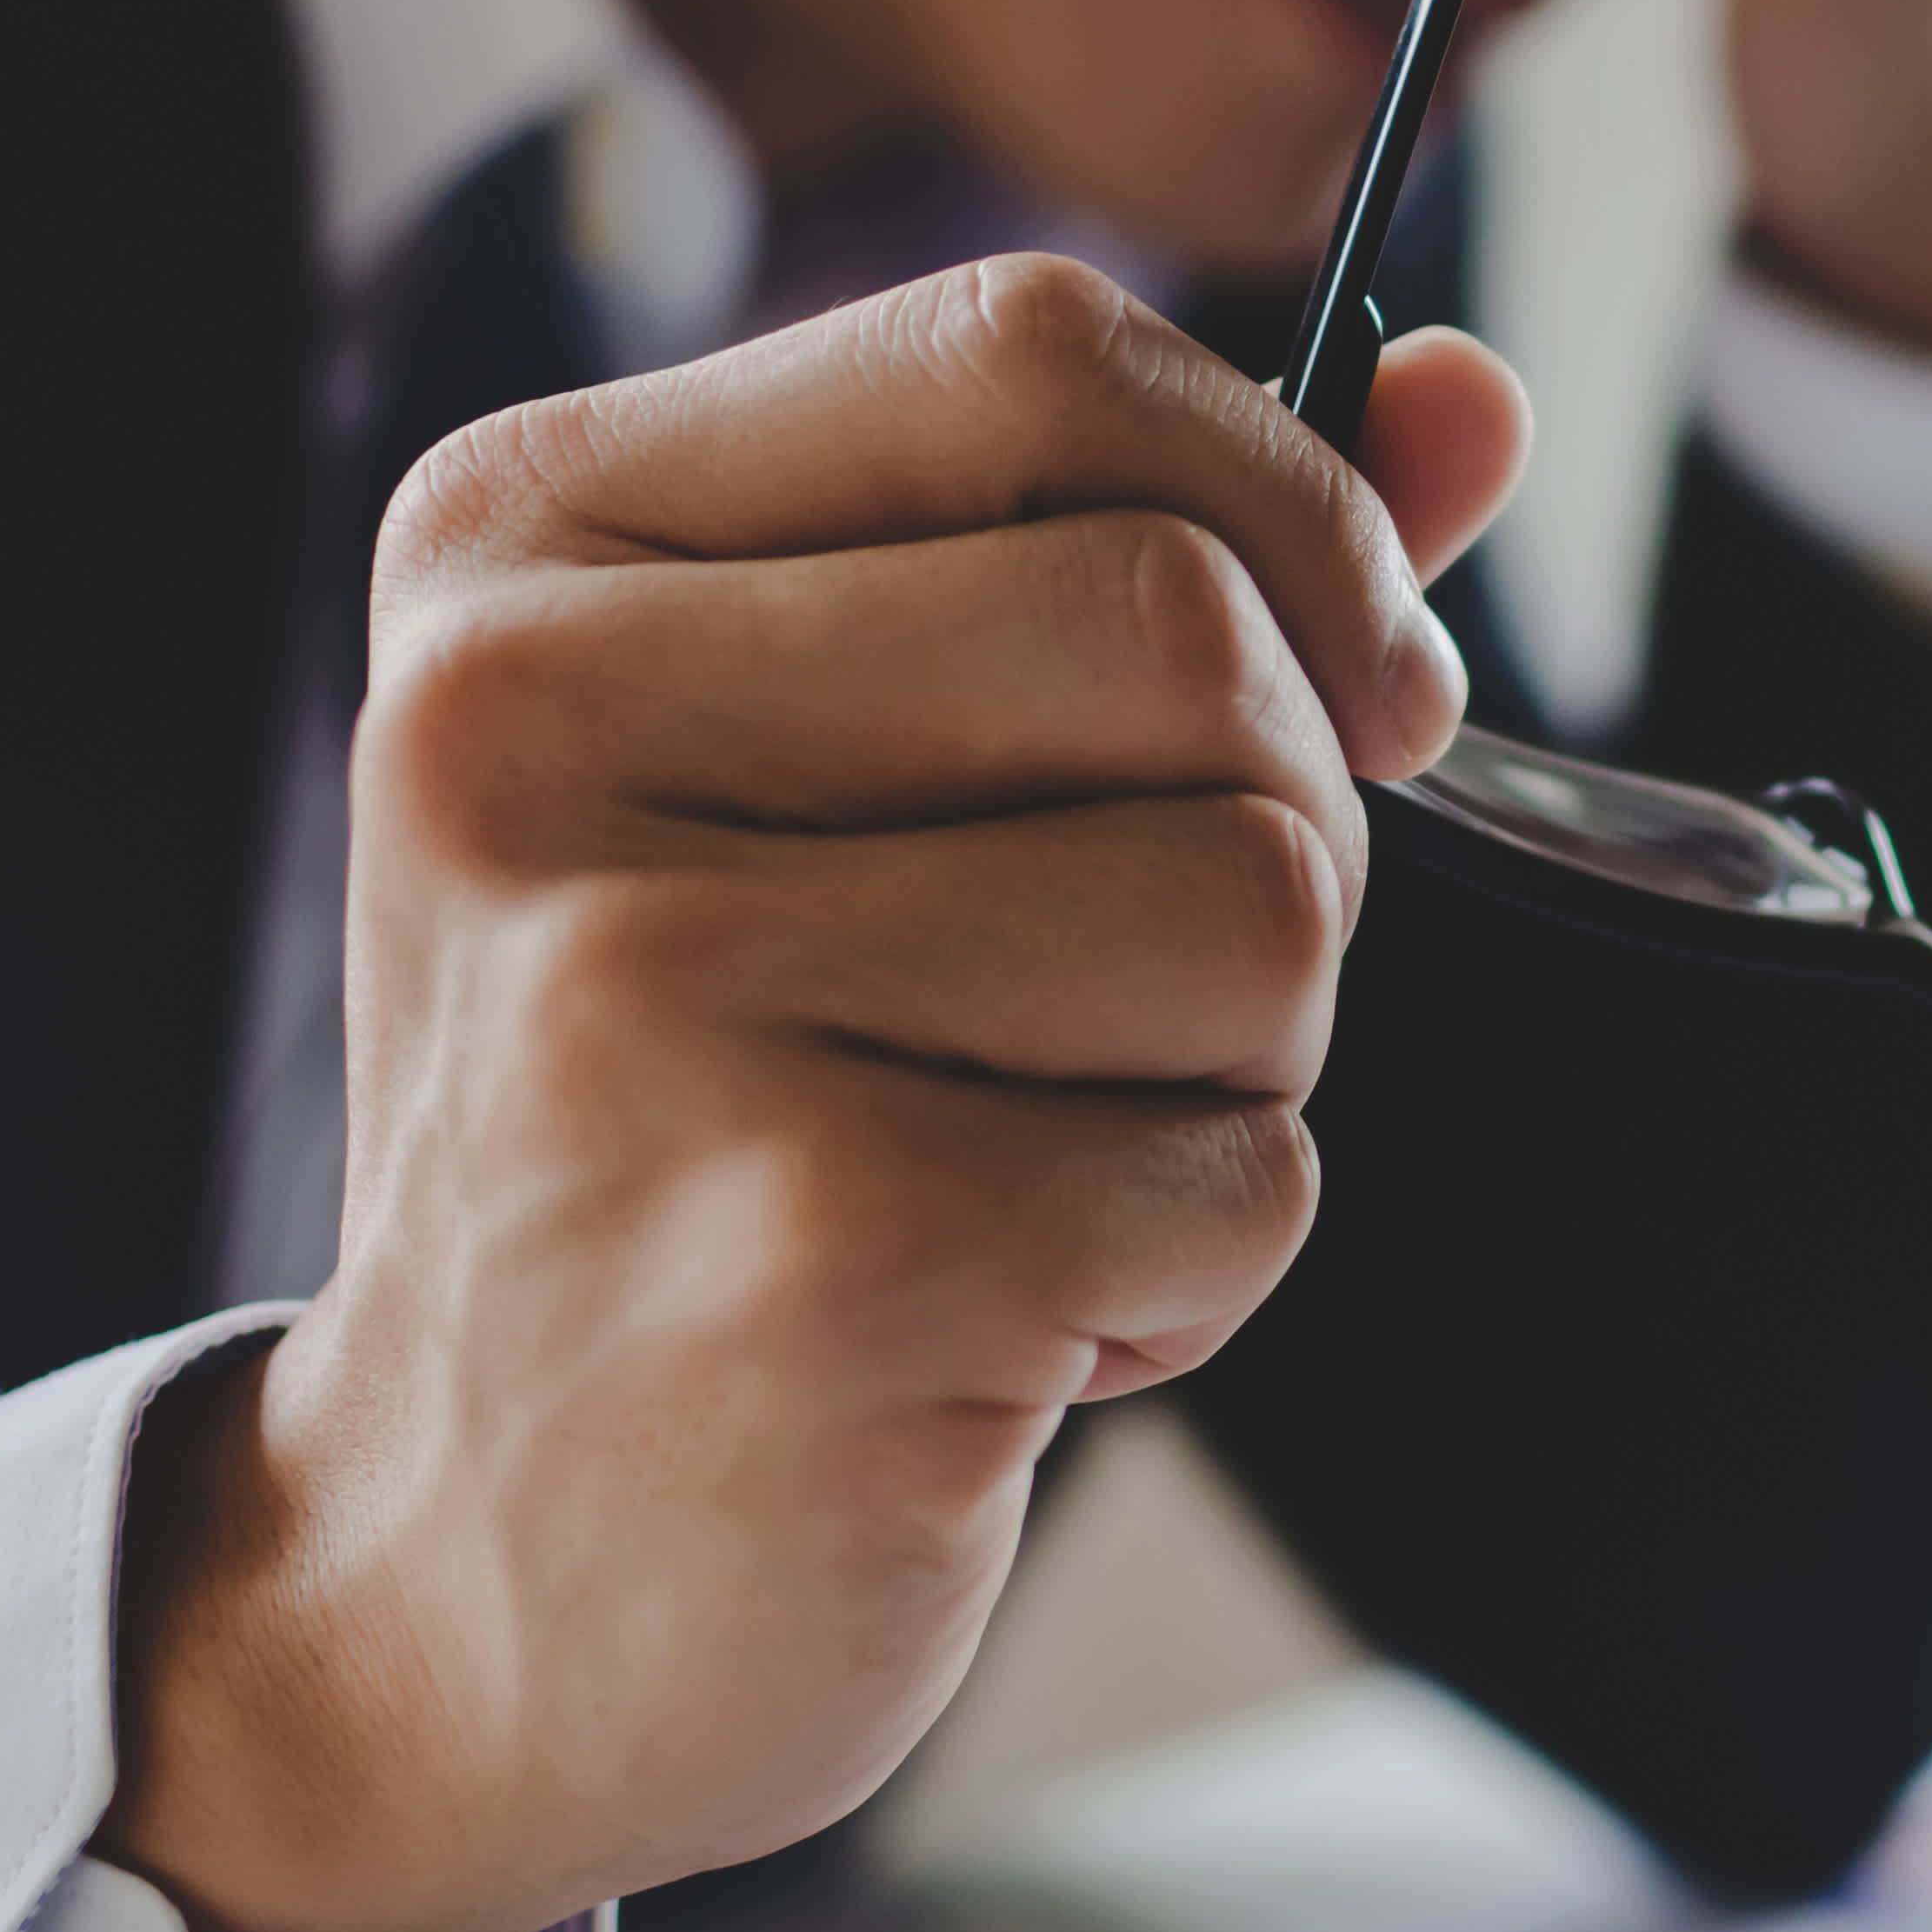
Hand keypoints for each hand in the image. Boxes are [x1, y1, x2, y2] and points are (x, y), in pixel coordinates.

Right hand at [98, 260, 1526, 1931]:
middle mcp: (528, 731)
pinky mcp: (808, 1251)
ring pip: (1258, 903)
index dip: (1286, 504)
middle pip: (1189, 632)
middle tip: (1118, 1002)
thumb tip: (1472, 398)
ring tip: (1019, 1161)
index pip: (1031, 352)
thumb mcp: (843, 776)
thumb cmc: (696, 1129)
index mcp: (524, 550)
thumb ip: (1166, 552)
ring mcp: (649, 993)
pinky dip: (1198, 1270)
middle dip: (1274, 836)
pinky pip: (1245, 1175)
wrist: (459, 1579)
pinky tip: (999, 1321)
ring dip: (1234, 1072)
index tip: (1359, 682)